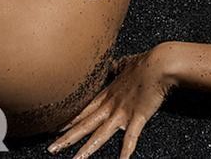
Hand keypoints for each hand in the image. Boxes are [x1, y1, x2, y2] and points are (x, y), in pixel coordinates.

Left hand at [47, 47, 174, 158]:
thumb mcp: (126, 64)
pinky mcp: (138, 116)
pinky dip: (126, 150)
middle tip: (51, 149)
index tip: (53, 127)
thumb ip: (117, 67)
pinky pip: (130, 137)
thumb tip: (113, 64)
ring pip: (100, 134)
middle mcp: (111, 105)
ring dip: (87, 149)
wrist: (159, 63)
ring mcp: (123, 112)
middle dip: (67, 138)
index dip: (68, 120)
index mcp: (108, 93)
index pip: (83, 110)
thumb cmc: (145, 62)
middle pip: (85, 124)